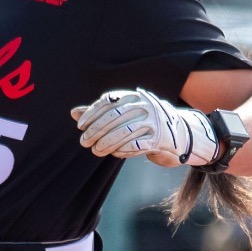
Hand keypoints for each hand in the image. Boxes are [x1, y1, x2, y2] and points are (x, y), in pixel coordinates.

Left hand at [74, 87, 218, 166]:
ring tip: (96, 151)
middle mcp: (145, 105)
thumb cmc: (143, 122)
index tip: (80, 126)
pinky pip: (136, 145)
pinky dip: (122, 150)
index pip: (109, 102)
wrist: (178, 133)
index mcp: (134, 97)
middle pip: (114, 117)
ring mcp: (154, 122)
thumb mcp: (124, 113)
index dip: (92, 114)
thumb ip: (100, 112)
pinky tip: (114, 153)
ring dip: (106, 144)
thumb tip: (73, 113)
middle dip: (96, 131)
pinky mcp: (160, 139)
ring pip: (124, 133)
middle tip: (84, 142)